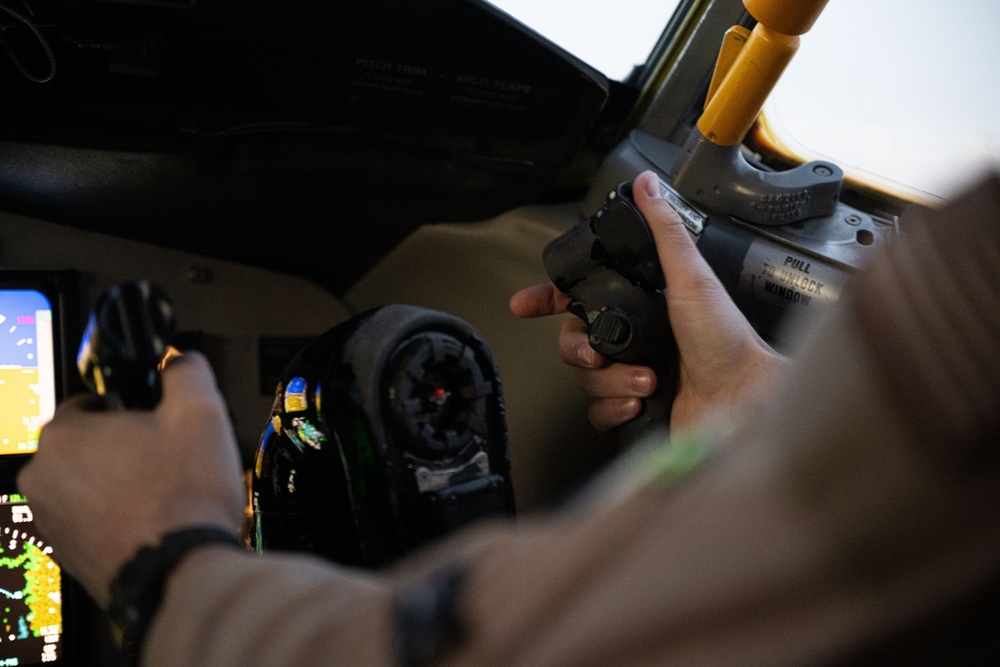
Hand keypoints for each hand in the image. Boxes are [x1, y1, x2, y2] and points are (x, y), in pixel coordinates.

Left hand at [16, 351, 245, 607]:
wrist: (182, 574)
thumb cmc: (184, 500)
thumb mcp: (201, 412)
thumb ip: (186, 371)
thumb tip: (181, 361)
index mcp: (63, 436)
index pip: (92, 400)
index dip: (133, 407)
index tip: (158, 420)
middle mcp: (43, 479)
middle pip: (91, 444)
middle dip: (127, 446)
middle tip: (169, 457)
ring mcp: (51, 520)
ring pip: (92, 482)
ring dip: (124, 481)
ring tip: (167, 491)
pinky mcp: (67, 553)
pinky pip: (94, 517)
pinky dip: (120, 514)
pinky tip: (157, 518)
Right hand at [510, 170, 785, 432]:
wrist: (744, 400)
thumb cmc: (726, 340)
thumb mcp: (691, 277)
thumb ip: (664, 231)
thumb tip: (646, 184)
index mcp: (642, 306)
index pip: (581, 299)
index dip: (548, 300)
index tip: (523, 304)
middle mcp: (633, 339)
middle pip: (572, 341)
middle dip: (580, 349)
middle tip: (599, 352)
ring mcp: (630, 375)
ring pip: (585, 378)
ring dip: (611, 380)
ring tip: (647, 379)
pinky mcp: (632, 410)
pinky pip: (597, 412)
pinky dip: (613, 408)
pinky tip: (638, 401)